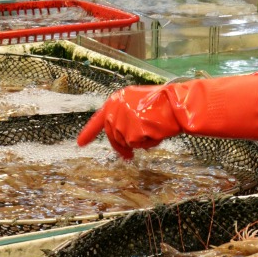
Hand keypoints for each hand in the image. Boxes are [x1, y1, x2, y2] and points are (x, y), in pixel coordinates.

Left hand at [77, 73, 257, 158]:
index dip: (89, 131)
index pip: (99, 118)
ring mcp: (122, 121)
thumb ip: (126, 116)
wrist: (177, 104)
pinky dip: (148, 144)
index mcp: (116, 100)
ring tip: (155, 131)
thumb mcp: (140, 104)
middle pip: (112, 136)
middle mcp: (115, 109)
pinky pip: (138, 145)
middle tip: (129, 156)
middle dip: (121, 147)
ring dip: (139, 143)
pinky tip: (158, 133)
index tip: (80, 143)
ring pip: (125, 142)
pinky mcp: (131, 131)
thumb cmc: (164, 103)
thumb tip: (121, 138)